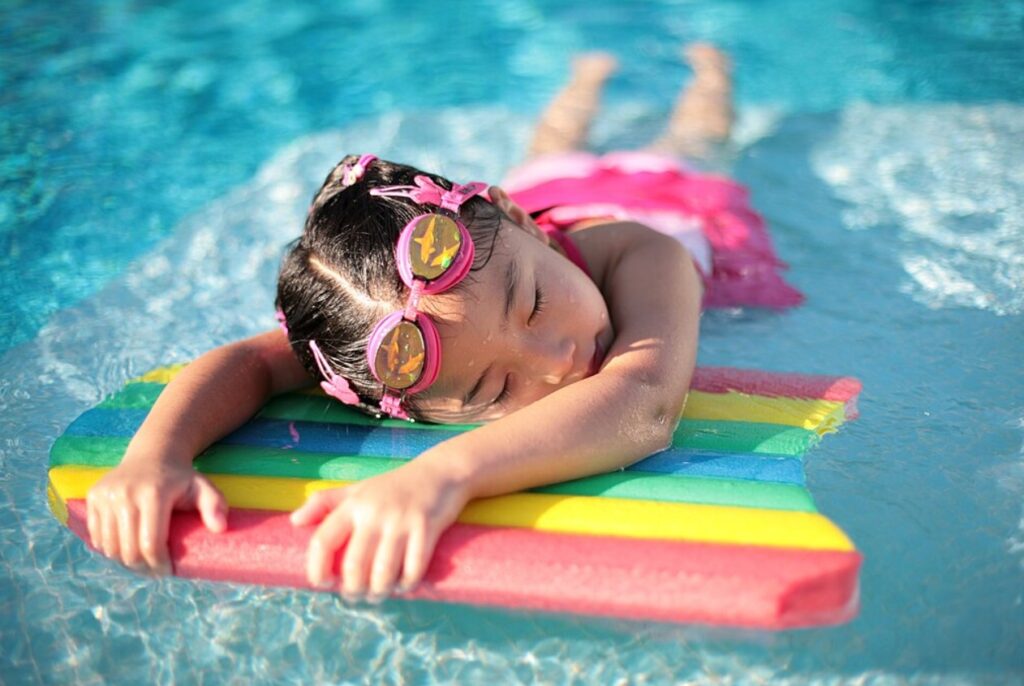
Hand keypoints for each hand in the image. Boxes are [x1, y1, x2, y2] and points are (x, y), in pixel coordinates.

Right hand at [85, 457, 227, 575]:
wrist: (153, 454)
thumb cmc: (181, 478)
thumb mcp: (203, 487)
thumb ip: (214, 505)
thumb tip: (220, 528)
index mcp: (153, 493)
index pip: (150, 544)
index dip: (159, 565)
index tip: (168, 571)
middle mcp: (125, 493)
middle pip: (128, 550)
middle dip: (142, 568)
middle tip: (155, 572)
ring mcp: (106, 495)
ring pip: (109, 547)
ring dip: (124, 562)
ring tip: (141, 563)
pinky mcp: (93, 497)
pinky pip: (96, 536)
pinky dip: (109, 549)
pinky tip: (125, 550)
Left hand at [290, 462, 467, 600]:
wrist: (439, 472)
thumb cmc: (394, 485)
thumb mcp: (357, 489)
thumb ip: (324, 502)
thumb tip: (294, 521)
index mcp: (353, 505)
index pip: (323, 540)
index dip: (317, 569)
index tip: (323, 583)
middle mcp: (374, 513)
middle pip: (353, 566)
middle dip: (352, 590)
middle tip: (356, 596)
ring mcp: (401, 521)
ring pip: (382, 573)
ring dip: (379, 592)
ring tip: (378, 595)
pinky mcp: (426, 527)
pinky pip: (413, 568)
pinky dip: (406, 584)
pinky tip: (404, 586)